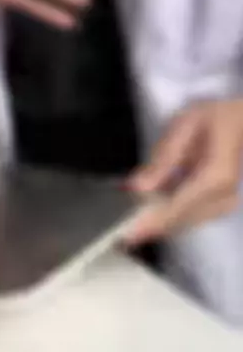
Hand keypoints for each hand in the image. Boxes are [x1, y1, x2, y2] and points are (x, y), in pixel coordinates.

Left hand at [123, 99, 242, 244]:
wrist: (240, 122)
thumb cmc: (215, 117)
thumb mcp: (186, 125)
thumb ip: (164, 156)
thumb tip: (138, 186)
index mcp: (215, 178)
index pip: (176, 208)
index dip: (149, 222)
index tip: (126, 234)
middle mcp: (223, 198)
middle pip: (178, 221)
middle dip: (147, 224)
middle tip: (120, 226)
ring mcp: (224, 206)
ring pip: (182, 223)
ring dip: (155, 220)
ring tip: (130, 217)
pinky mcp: (220, 207)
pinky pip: (188, 217)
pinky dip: (167, 214)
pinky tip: (149, 207)